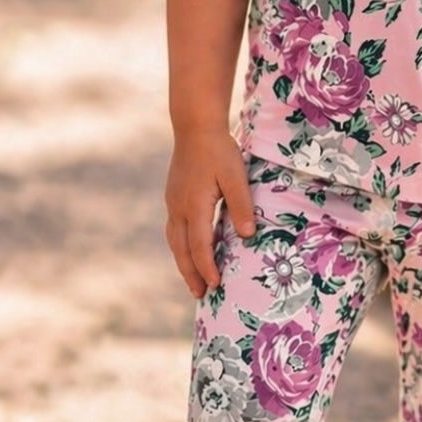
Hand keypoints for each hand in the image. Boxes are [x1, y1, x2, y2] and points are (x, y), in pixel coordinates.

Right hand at [164, 130, 255, 298]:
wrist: (194, 127)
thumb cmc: (219, 150)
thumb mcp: (235, 175)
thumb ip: (241, 205)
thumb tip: (248, 235)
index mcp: (195, 205)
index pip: (200, 245)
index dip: (207, 267)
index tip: (215, 285)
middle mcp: (179, 208)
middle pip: (182, 249)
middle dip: (191, 273)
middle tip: (200, 295)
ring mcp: (173, 203)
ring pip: (175, 241)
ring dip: (183, 263)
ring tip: (193, 281)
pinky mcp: (173, 197)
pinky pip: (174, 230)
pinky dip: (180, 247)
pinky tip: (187, 250)